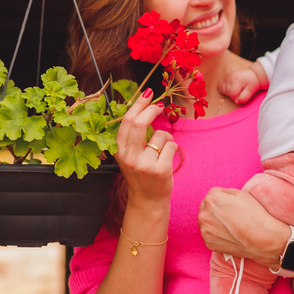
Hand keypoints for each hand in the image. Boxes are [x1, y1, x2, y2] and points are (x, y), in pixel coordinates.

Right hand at [113, 89, 175, 205]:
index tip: (148, 93)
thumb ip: (132, 135)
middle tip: (160, 105)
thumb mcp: (129, 155)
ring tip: (162, 150)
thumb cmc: (140, 173)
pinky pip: (172, 146)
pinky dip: (173, 147)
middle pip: (140, 123)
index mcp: (119, 151)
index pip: (127, 121)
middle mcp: (129, 157)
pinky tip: (168, 157)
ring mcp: (144, 165)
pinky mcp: (160, 170)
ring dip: (166, 137)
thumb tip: (143, 106)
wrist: (147, 200)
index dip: (139, 104)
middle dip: (152, 109)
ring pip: (161, 135)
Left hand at [197, 187, 286, 267]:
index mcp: (211, 200)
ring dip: (213, 221)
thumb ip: (225, 192)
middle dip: (215, 209)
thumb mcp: (241, 194)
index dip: (223, 198)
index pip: (212, 194)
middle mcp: (203, 215)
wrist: (261, 238)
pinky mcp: (208, 243)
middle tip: (230, 215)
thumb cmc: (253, 215)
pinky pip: (209, 235)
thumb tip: (219, 196)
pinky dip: (216, 234)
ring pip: (206, 222)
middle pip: (206, 208)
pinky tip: (228, 234)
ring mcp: (205, 231)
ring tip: (229, 225)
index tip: (231, 204)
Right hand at [219, 66, 262, 104]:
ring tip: (235, 88)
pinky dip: (224, 89)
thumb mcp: (251, 90)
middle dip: (233, 94)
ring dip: (228, 92)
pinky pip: (220, 86)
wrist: (252, 74)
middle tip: (239, 90)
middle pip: (227, 93)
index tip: (242, 93)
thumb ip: (244, 97)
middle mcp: (230, 77)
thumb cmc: (252, 83)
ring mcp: (226, 76)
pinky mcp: (224, 76)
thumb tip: (236, 102)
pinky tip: (230, 87)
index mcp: (237, 80)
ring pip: (222, 90)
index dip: (237, 97)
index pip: (232, 95)